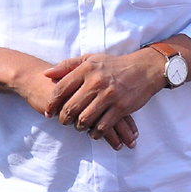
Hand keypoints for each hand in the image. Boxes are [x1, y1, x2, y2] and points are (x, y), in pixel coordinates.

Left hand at [44, 51, 162, 144]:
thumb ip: (68, 65)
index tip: (48, 112)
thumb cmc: (113, 65)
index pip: (61, 89)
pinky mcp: (121, 108)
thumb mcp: (91, 59)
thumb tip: (46, 74)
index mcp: (87, 69)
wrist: (144, 69)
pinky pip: (102, 127)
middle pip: (70, 108)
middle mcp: (96, 82)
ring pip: (85, 120)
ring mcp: (109, 96)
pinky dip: (95, 132)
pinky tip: (94, 131)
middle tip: (63, 122)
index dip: (51, 103)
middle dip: (63, 119)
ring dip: (79, 127)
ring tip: (79, 126)